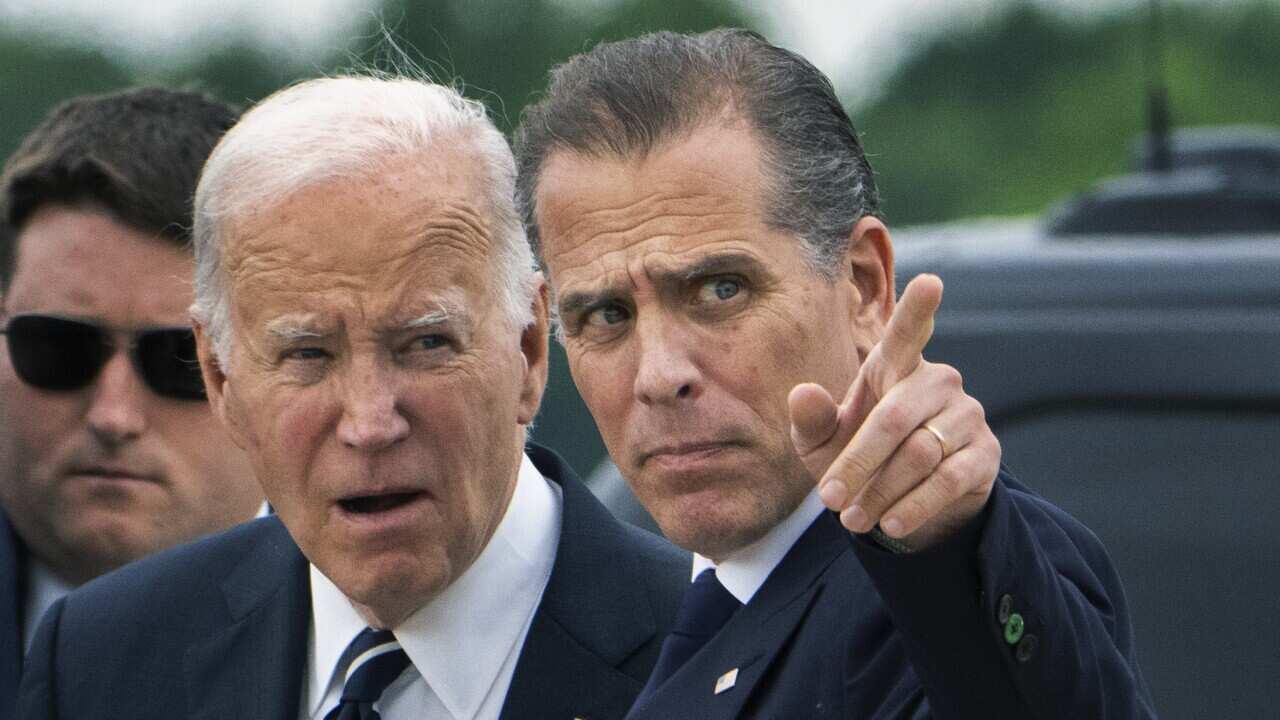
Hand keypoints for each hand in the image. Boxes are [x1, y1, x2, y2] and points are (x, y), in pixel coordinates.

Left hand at [788, 274, 999, 549]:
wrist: (902, 501)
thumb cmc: (856, 456)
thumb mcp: (822, 443)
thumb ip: (811, 420)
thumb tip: (802, 393)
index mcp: (895, 365)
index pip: (909, 332)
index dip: (919, 308)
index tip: (931, 281)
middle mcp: (937, 382)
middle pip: (894, 419)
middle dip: (856, 464)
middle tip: (829, 500)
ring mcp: (966, 415)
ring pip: (920, 454)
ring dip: (880, 492)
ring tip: (853, 520)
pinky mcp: (985, 453)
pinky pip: (948, 479)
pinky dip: (914, 506)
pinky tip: (891, 524)